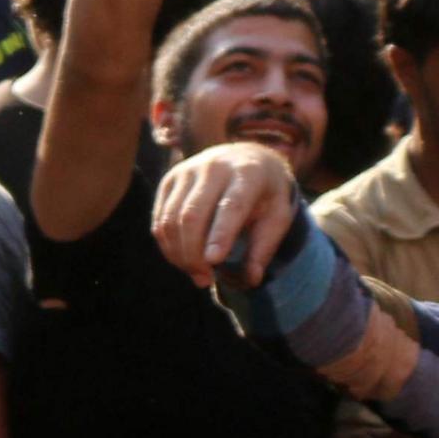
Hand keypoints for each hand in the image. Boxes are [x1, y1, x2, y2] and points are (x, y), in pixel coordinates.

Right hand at [152, 141, 307, 286]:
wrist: (246, 157)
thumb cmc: (265, 193)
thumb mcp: (278, 215)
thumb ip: (265, 247)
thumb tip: (251, 279)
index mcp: (247, 172)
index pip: (230, 205)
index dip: (220, 234)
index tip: (213, 261)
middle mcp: (214, 166)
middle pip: (192, 214)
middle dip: (193, 253)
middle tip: (204, 280)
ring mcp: (186, 171)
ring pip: (171, 219)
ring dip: (179, 253)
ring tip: (196, 273)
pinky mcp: (169, 180)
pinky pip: (160, 219)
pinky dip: (168, 245)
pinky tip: (183, 259)